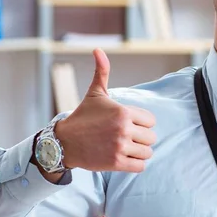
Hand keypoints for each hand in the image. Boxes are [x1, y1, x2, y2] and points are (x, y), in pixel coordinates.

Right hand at [55, 48, 155, 171]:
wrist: (64, 142)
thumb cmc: (83, 116)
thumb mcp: (94, 93)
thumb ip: (101, 72)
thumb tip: (98, 49)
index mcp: (123, 112)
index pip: (151, 121)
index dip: (142, 123)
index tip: (129, 124)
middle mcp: (123, 129)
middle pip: (151, 138)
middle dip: (141, 138)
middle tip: (126, 137)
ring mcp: (120, 147)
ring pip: (147, 153)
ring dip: (139, 152)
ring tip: (126, 148)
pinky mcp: (116, 163)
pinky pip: (140, 166)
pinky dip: (136, 164)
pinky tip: (125, 158)